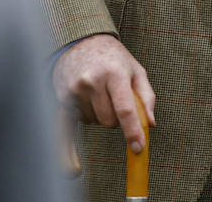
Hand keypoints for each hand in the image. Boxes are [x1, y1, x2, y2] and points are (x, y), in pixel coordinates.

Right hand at [52, 33, 156, 152]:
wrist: (80, 41)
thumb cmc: (113, 57)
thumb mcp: (136, 69)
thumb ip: (146, 96)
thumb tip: (150, 124)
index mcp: (114, 73)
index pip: (125, 109)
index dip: (133, 131)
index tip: (139, 148)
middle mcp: (92, 82)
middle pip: (110, 121)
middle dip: (116, 117)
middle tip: (113, 98)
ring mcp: (74, 90)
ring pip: (94, 123)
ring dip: (99, 116)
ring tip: (97, 93)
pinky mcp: (61, 98)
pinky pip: (67, 130)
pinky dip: (69, 151)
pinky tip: (74, 170)